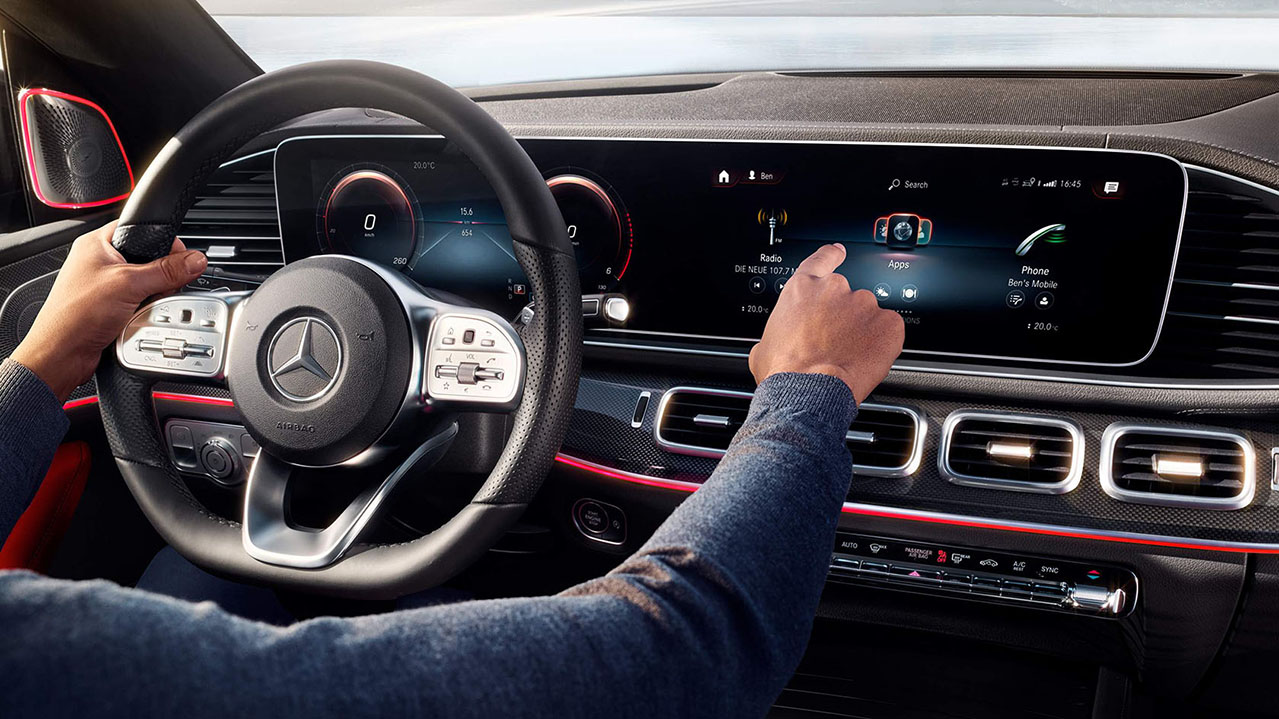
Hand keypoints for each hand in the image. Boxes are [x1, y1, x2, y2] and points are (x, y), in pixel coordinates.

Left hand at [10, 221, 207, 401]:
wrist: (62, 354)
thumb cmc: (74, 314)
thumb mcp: (129, 284)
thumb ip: (166, 270)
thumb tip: (194, 260)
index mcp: (98, 244)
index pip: (142, 229)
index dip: (164, 242)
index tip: (180, 259)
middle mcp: (101, 262)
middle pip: (150, 260)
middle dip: (159, 278)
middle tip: (154, 289)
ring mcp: (107, 286)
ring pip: (148, 285)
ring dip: (152, 298)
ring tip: (141, 307)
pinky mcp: (112, 307)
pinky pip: (141, 304)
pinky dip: (145, 312)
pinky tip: (137, 318)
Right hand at [749, 244, 903, 403]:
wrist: (808, 392)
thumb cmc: (784, 371)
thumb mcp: (765, 346)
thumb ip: (779, 332)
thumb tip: (779, 342)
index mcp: (802, 289)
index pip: (821, 260)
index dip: (832, 255)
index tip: (838, 253)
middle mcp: (835, 289)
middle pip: (846, 296)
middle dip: (844, 317)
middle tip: (835, 342)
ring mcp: (864, 304)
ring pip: (868, 314)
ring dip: (863, 331)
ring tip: (849, 356)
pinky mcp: (888, 323)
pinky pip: (889, 330)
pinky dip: (883, 343)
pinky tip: (867, 358)